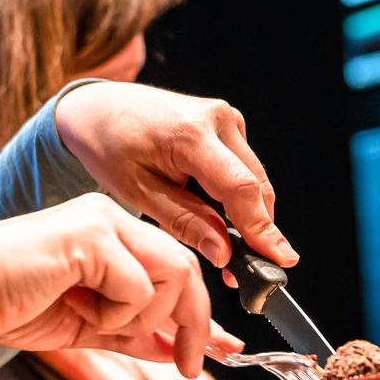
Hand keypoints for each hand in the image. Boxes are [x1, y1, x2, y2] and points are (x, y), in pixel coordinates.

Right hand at [0, 194, 213, 374]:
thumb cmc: (7, 304)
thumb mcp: (86, 327)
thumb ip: (133, 334)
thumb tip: (175, 351)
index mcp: (108, 234)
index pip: (174, 268)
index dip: (198, 313)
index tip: (214, 349)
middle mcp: (111, 219)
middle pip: (187, 268)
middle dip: (194, 323)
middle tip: (189, 364)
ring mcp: (104, 222)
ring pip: (174, 274)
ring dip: (147, 317)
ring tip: (100, 322)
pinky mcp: (93, 236)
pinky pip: (141, 285)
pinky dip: (119, 312)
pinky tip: (81, 308)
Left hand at [53, 82, 294, 270]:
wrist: (99, 107)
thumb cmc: (109, 147)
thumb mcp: (137, 191)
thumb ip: (183, 221)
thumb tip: (225, 253)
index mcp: (189, 133)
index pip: (240, 188)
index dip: (262, 229)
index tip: (280, 261)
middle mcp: (217, 118)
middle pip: (255, 185)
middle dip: (257, 231)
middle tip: (249, 273)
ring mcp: (226, 117)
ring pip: (254, 179)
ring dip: (248, 216)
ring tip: (227, 252)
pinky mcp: (227, 124)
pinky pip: (243, 168)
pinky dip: (237, 197)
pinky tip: (216, 219)